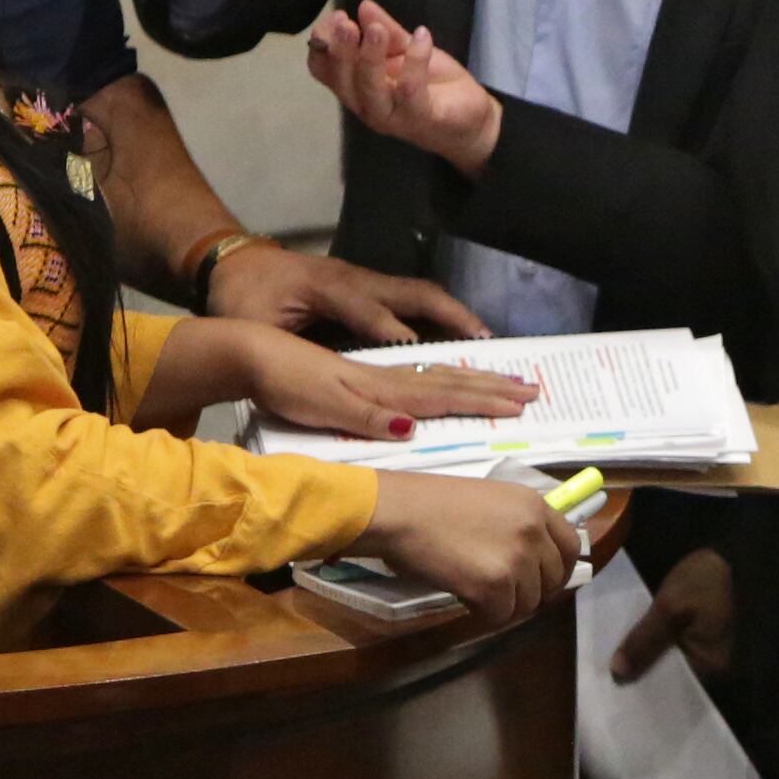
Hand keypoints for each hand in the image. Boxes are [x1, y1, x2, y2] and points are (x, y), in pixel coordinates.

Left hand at [200, 238, 491, 345]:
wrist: (232, 263)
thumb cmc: (241, 299)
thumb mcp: (253, 326)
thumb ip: (285, 349)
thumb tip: (315, 378)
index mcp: (328, 289)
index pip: (375, 315)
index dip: (405, 338)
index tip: (435, 363)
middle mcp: (357, 280)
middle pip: (417, 293)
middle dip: (454, 318)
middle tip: (488, 344)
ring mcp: (366, 279)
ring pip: (422, 292)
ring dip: (456, 315)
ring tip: (487, 341)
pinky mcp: (368, 286)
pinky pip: (413, 297)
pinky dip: (442, 315)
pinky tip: (460, 336)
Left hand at [225, 325, 539, 440]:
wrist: (246, 351)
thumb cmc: (280, 380)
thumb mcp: (319, 403)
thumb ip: (364, 415)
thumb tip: (412, 427)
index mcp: (380, 386)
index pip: (443, 394)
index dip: (482, 400)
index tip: (521, 404)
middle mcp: (385, 375)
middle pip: (449, 378)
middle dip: (492, 384)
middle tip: (532, 388)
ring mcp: (374, 370)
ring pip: (437, 370)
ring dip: (475, 376)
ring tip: (506, 378)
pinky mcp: (361, 370)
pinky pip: (418, 370)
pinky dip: (445, 374)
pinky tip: (449, 376)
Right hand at [307, 0, 506, 177]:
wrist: (472, 118)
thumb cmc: (432, 85)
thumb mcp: (406, 51)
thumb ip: (387, 31)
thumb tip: (364, 5)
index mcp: (356, 86)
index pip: (324, 70)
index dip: (322, 43)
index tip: (337, 16)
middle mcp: (367, 105)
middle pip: (341, 80)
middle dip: (341, 49)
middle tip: (347, 23)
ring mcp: (392, 116)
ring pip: (369, 89)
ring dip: (369, 57)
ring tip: (376, 30)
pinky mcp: (421, 118)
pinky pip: (410, 90)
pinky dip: (414, 60)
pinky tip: (422, 36)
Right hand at [352, 472, 583, 631]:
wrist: (399, 512)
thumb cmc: (431, 504)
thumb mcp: (489, 500)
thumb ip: (517, 524)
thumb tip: (530, 558)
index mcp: (535, 505)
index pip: (571, 544)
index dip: (559, 567)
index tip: (544, 579)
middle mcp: (534, 531)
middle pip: (553, 579)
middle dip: (532, 592)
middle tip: (505, 594)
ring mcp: (517, 559)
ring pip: (528, 602)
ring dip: (505, 605)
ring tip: (476, 592)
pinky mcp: (495, 586)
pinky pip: (501, 615)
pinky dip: (483, 614)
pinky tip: (464, 598)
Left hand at [616, 546, 739, 683]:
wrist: (729, 548)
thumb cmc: (706, 579)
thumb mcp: (669, 608)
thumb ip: (644, 641)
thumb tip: (618, 673)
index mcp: (713, 665)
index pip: (674, 687)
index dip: (645, 686)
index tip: (615, 687)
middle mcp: (711, 663)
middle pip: (669, 674)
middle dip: (641, 671)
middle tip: (608, 672)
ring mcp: (703, 646)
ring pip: (666, 659)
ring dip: (643, 656)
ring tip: (613, 659)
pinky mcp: (694, 631)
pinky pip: (668, 644)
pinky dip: (650, 643)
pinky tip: (629, 641)